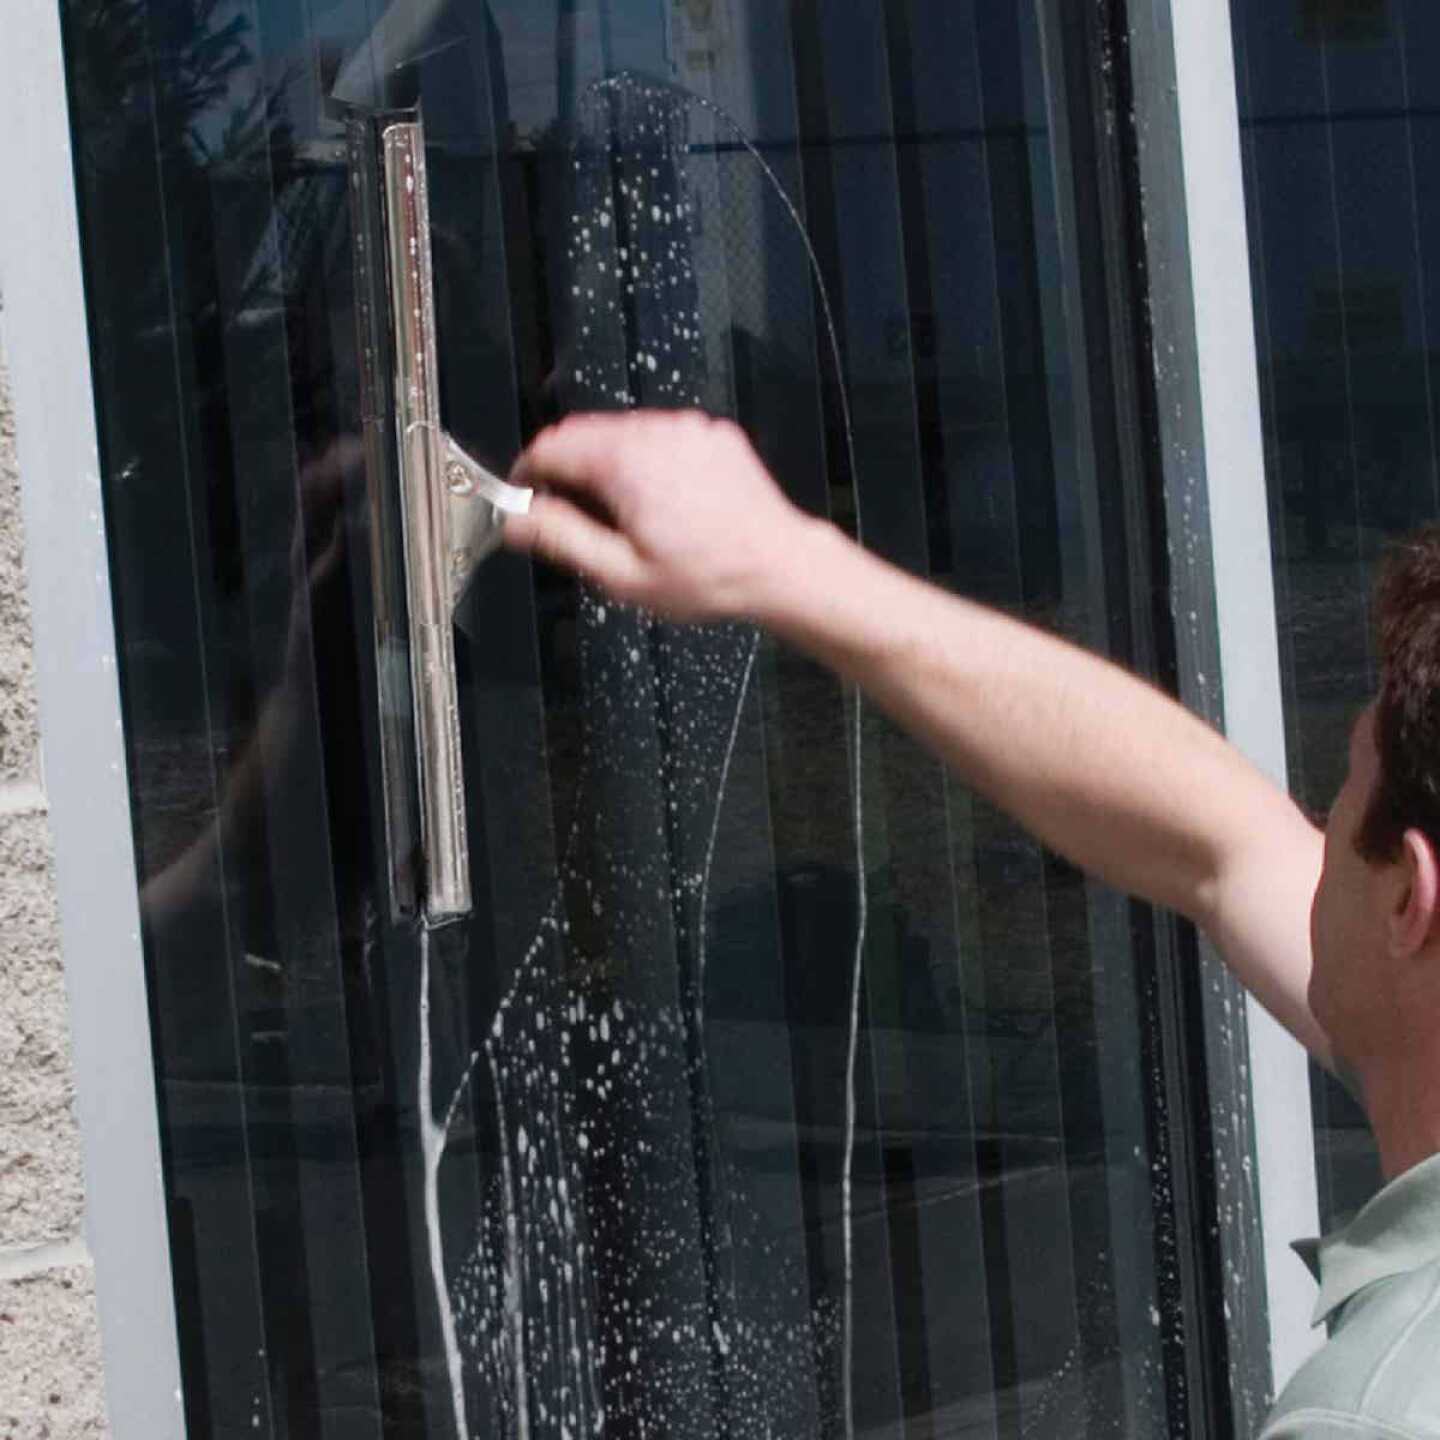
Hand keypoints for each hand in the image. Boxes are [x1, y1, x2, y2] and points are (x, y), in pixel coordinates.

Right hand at [504, 410, 813, 623]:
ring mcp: (687, 428)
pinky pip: (660, 436)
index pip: (550, 446)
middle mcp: (656, 431)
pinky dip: (648, 461)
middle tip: (578, 520)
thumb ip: (561, 539)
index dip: (528, 474)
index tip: (526, 500)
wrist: (779, 566)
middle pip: (583, 434)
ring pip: (621, 433)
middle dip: (569, 472)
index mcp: (625, 462)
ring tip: (629, 519)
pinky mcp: (710, 433)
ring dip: (609, 466)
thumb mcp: (622, 574)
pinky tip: (664, 503)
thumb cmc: (709, 577)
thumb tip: (514, 519)